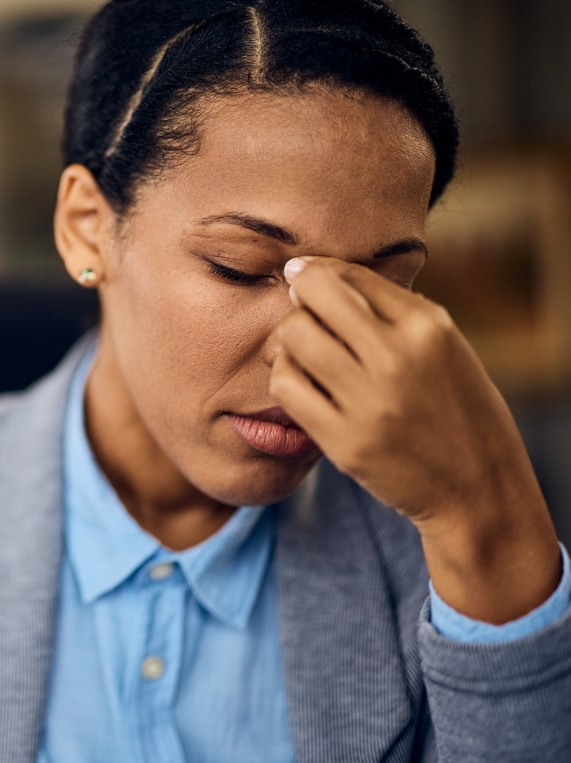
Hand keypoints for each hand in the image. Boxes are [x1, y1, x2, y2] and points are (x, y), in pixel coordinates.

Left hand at [270, 256, 559, 622]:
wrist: (477, 488)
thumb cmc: (453, 407)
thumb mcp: (441, 345)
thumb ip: (387, 308)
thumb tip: (307, 274)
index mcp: (428, 326)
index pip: (348, 275)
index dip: (314, 274)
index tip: (302, 281)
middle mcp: (399, 357)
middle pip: (311, 299)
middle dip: (298, 306)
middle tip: (305, 322)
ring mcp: (370, 401)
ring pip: (293, 339)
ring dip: (288, 343)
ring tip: (304, 356)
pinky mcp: (345, 440)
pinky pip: (286, 387)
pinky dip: (285, 379)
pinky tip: (301, 386)